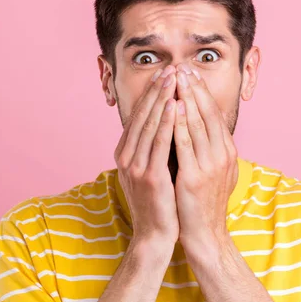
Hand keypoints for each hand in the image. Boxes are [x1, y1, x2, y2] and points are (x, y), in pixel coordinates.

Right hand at [114, 65, 179, 245]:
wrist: (155, 234)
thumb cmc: (157, 200)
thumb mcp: (149, 169)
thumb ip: (151, 147)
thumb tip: (164, 122)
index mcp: (125, 152)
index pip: (138, 116)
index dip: (151, 93)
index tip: (164, 73)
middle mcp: (126, 156)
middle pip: (142, 115)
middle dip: (157, 89)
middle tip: (170, 67)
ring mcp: (135, 166)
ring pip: (150, 124)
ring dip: (162, 98)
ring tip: (173, 78)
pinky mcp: (149, 176)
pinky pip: (159, 143)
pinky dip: (167, 122)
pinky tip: (175, 106)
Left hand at [172, 64, 238, 243]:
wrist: (205, 234)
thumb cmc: (204, 201)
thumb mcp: (214, 170)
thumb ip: (209, 147)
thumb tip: (199, 123)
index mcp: (227, 151)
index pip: (214, 114)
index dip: (202, 92)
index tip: (190, 73)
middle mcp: (222, 155)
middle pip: (207, 113)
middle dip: (193, 88)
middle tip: (181, 67)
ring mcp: (210, 165)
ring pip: (197, 123)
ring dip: (185, 98)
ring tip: (175, 79)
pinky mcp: (194, 177)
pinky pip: (184, 144)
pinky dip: (178, 123)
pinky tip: (171, 108)